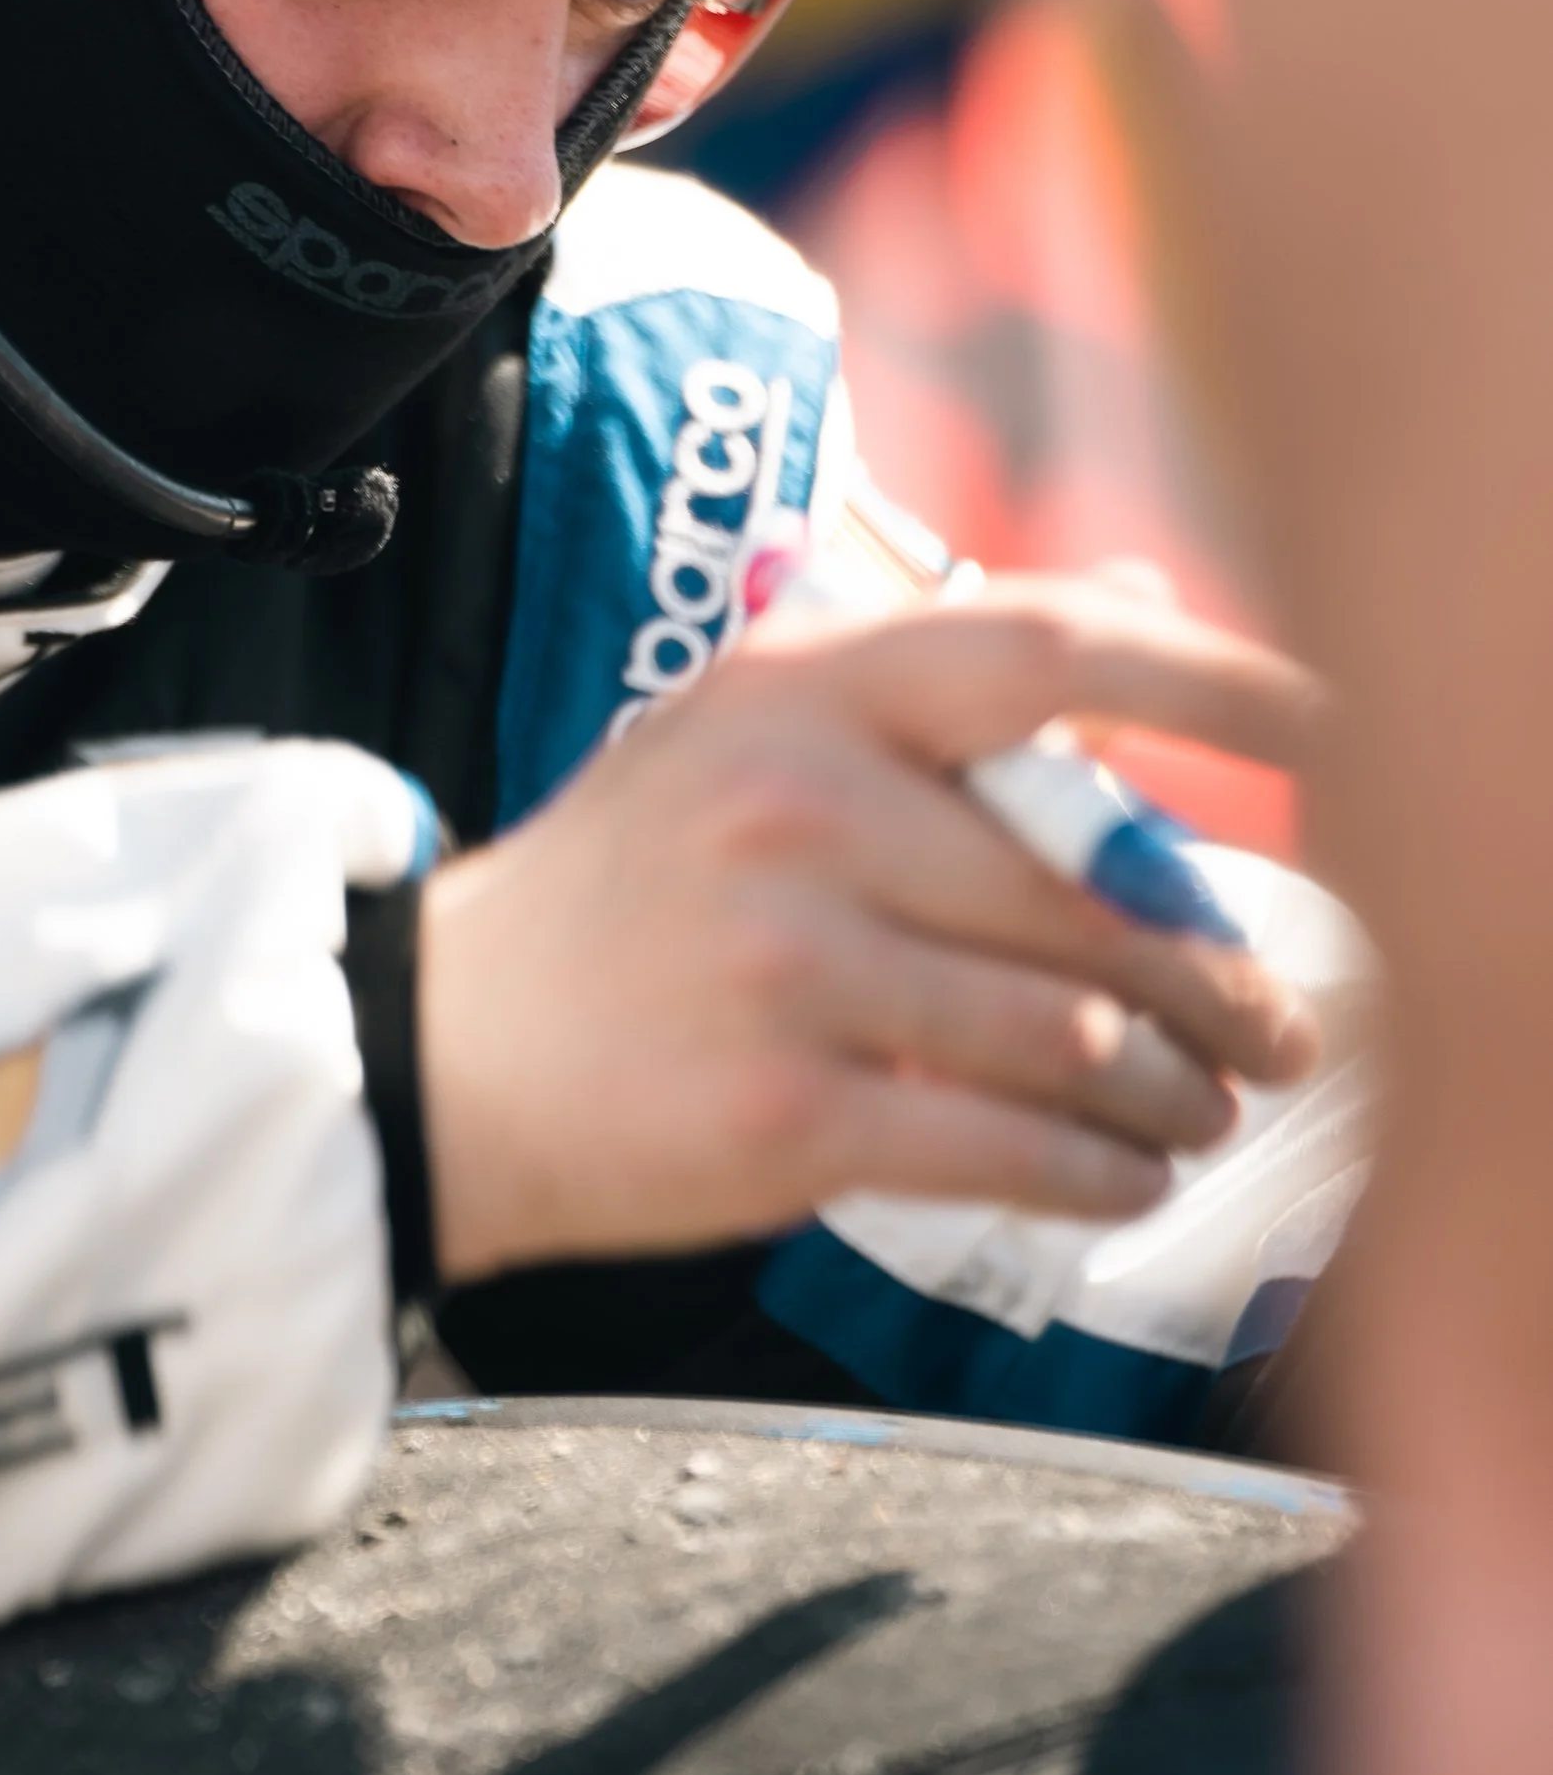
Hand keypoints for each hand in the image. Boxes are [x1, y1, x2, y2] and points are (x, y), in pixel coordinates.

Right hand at [416, 576, 1321, 1285]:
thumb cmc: (622, 893)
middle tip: (1274, 1027)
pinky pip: (1003, 1146)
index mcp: (801, 689)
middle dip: (1215, 979)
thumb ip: (937, 673)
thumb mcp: (745, 733)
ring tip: (1203, 1113)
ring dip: (1170, 1092)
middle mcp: (797, 805)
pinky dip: (1091, 1172)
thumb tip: (1150, 598)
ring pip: (1067, 1033)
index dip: (1212, 683)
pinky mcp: (784, 1109)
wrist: (441, 1050)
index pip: (1048, 650)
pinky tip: (1121, 1176)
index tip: (1332, 720)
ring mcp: (789, 961)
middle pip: (1089, 893)